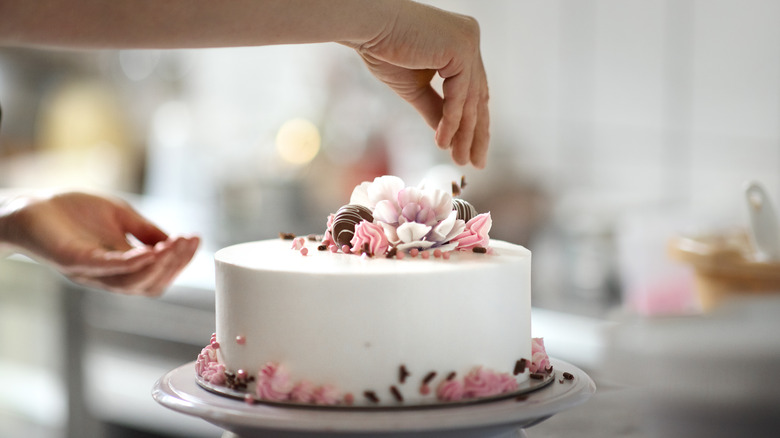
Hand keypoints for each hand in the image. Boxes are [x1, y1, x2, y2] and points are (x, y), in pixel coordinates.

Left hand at [0, 191, 198, 295]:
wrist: (29, 206)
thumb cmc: (71, 212)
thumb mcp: (120, 217)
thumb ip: (145, 230)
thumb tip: (174, 241)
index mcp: (120, 266)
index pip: (158, 273)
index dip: (180, 260)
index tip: (196, 239)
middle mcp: (107, 275)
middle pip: (150, 284)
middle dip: (175, 264)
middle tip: (189, 242)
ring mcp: (91, 272)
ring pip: (133, 282)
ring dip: (159, 266)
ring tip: (176, 246)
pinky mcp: (74, 262)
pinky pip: (108, 268)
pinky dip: (132, 263)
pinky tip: (151, 252)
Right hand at [349, 1, 489, 167]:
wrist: (367, 28)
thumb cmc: (383, 49)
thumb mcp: (415, 88)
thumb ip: (435, 109)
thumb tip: (449, 137)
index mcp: (461, 44)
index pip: (472, 89)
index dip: (472, 123)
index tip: (470, 151)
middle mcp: (470, 39)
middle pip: (478, 95)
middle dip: (476, 133)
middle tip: (475, 163)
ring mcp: (468, 42)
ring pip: (471, 99)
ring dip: (464, 134)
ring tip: (459, 159)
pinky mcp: (461, 49)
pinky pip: (460, 95)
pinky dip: (453, 121)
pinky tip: (444, 143)